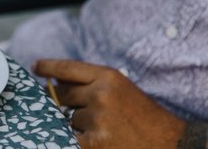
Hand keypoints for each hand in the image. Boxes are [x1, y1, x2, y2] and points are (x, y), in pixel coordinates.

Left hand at [33, 59, 185, 148]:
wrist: (172, 145)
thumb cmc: (146, 118)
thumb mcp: (122, 90)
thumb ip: (92, 83)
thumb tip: (57, 83)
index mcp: (108, 76)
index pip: (68, 68)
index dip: (49, 67)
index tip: (36, 67)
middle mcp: (100, 94)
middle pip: (62, 95)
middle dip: (66, 104)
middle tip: (85, 112)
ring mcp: (97, 118)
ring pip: (67, 120)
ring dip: (79, 126)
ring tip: (105, 130)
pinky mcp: (95, 142)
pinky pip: (70, 139)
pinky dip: (75, 140)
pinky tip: (92, 140)